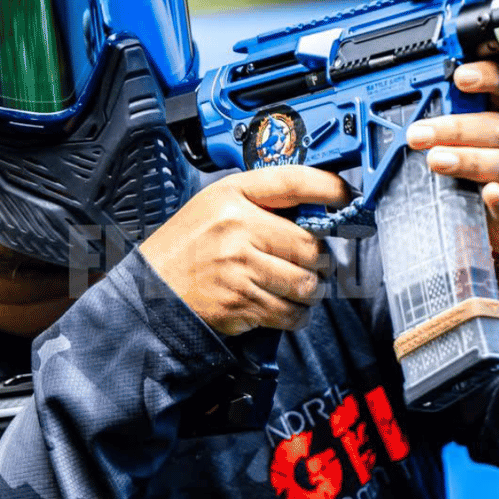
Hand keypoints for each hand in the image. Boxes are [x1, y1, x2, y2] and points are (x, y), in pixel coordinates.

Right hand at [139, 166, 350, 335]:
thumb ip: (259, 203)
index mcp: (232, 195)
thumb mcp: (215, 207)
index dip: (329, 188)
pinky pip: (290, 313)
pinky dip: (297, 316)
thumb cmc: (186, 249)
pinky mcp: (241, 303)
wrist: (150, 293)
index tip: (347, 196)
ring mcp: (239, 267)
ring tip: (302, 289)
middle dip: (321, 261)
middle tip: (317, 265)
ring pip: (306, 283)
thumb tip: (313, 209)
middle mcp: (237, 227)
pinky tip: (288, 309)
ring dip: (312, 292)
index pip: (293, 182)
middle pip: (309, 245)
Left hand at [406, 60, 498, 254]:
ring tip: (435, 160)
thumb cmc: (492, 163)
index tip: (460, 76)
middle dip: (455, 128)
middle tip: (418, 134)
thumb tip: (410, 108)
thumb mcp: (478, 133)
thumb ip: (453, 116)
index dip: (490, 76)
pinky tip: (488, 194)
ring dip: (468, 160)